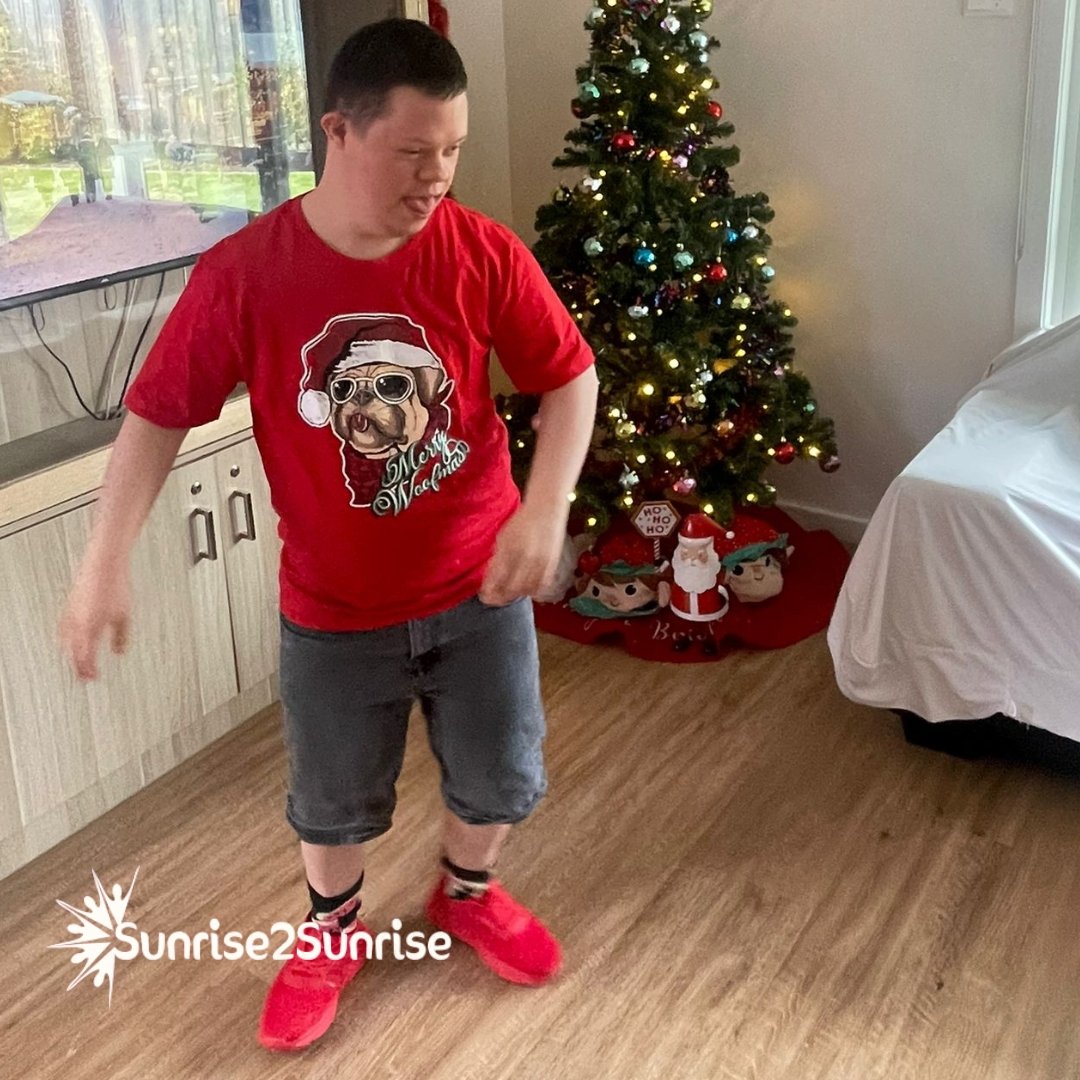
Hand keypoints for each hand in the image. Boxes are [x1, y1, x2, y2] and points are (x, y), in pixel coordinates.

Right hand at [59, 558, 131, 680]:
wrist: (104, 565)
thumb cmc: (116, 587)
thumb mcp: (125, 617)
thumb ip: (121, 638)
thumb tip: (119, 652)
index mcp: (89, 629)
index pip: (85, 658)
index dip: (89, 671)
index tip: (94, 678)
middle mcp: (76, 624)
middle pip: (73, 653)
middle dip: (78, 666)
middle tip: (85, 676)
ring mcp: (70, 614)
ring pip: (65, 641)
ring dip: (71, 654)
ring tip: (78, 661)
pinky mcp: (69, 606)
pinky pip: (63, 628)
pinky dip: (66, 639)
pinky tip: (71, 638)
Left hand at [480, 502, 567, 605]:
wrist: (547, 509)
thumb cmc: (522, 521)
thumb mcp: (503, 537)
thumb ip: (497, 558)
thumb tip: (490, 578)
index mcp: (510, 549)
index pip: (496, 578)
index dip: (489, 591)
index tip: (483, 595)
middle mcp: (526, 557)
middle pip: (511, 588)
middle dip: (500, 598)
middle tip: (493, 599)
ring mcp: (540, 562)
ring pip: (526, 590)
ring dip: (515, 595)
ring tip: (507, 595)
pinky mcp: (552, 563)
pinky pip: (541, 585)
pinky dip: (532, 591)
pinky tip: (524, 589)